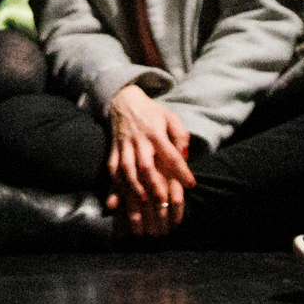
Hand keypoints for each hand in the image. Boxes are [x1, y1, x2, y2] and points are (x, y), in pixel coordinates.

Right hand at [104, 89, 194, 232]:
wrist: (124, 100)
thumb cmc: (152, 113)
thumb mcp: (171, 117)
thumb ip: (180, 135)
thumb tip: (185, 155)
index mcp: (155, 132)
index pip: (170, 153)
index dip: (181, 170)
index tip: (191, 184)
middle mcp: (139, 140)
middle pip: (145, 165)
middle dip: (153, 184)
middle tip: (163, 202)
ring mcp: (124, 146)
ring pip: (126, 169)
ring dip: (134, 187)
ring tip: (143, 203)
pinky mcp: (113, 150)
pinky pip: (112, 168)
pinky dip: (115, 184)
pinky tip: (120, 199)